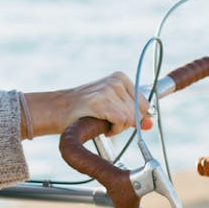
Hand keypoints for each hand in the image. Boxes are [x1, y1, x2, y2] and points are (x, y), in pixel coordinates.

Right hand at [22, 73, 152, 138]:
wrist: (58, 110)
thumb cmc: (85, 110)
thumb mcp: (112, 108)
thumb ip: (132, 114)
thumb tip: (149, 124)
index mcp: (121, 78)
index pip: (145, 104)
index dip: (134, 117)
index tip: (119, 119)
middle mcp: (116, 81)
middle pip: (139, 112)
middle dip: (126, 123)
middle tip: (109, 122)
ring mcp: (108, 89)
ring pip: (130, 118)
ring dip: (118, 127)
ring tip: (103, 122)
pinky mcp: (101, 101)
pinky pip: (121, 121)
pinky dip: (113, 129)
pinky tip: (102, 126)